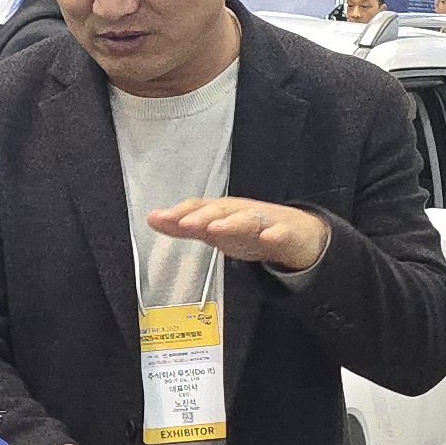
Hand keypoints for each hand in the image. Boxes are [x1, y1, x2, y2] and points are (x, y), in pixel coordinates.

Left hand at [148, 196, 331, 271]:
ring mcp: (263, 220)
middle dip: (202, 216)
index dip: (181, 212)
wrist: (294, 233)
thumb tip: (151, 219)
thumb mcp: (213, 230)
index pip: (199, 207)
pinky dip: (275, 233)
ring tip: (216, 228)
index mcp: (221, 211)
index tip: (160, 218)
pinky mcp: (285, 232)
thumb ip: (183, 227)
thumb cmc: (247, 230)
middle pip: (220, 211)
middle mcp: (240, 212)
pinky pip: (280, 232)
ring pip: (247, 220)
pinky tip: (268, 237)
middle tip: (184, 222)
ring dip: (231, 222)